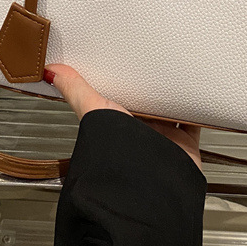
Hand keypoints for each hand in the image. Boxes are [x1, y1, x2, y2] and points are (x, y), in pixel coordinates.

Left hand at [45, 64, 201, 170]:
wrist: (149, 185)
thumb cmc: (117, 156)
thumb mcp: (94, 111)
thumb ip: (75, 90)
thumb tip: (50, 72)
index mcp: (115, 123)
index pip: (117, 97)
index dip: (119, 80)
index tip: (122, 61)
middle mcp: (137, 132)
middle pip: (145, 103)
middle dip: (149, 85)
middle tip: (152, 60)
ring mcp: (161, 138)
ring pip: (169, 110)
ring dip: (172, 95)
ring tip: (174, 72)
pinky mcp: (183, 144)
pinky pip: (193, 121)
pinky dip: (196, 109)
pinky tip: (196, 95)